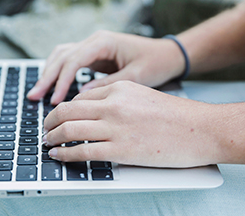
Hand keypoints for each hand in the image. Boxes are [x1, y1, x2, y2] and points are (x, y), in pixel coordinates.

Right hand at [27, 30, 184, 103]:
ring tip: (37, 93)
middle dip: (46, 77)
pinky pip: (68, 60)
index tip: (54, 100)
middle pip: (61, 56)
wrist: (167, 54)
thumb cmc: (155, 63)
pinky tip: (51, 84)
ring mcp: (92, 46)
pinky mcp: (93, 54)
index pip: (74, 60)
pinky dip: (57, 71)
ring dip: (48, 73)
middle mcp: (94, 40)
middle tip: (34, 97)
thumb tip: (81, 96)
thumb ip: (108, 85)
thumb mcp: (136, 76)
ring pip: (61, 55)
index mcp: (104, 42)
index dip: (61, 80)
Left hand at [43, 81, 220, 167]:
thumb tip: (87, 112)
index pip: (78, 98)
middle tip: (44, 130)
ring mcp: (116, 128)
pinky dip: (64, 155)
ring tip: (47, 143)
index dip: (61, 109)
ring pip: (69, 130)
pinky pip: (82, 152)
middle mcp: (113, 105)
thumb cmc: (173, 114)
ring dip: (52, 138)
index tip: (55, 118)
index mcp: (118, 88)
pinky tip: (58, 156)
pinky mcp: (121, 150)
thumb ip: (113, 100)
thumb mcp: (139, 95)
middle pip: (66, 110)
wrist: (201, 129)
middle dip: (49, 121)